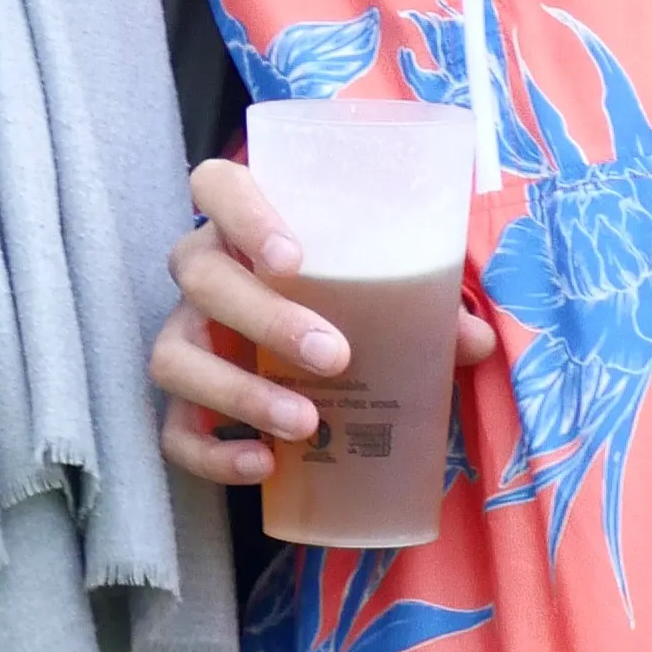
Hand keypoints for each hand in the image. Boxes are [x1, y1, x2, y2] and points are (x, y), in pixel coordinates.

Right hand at [153, 156, 497, 485]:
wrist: (306, 359)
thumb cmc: (342, 303)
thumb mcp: (380, 292)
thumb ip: (425, 306)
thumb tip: (478, 339)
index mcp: (244, 226)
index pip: (216, 186)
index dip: (244, 214)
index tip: (293, 258)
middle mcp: (203, 274)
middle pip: (200, 276)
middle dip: (265, 317)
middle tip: (334, 355)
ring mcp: (184, 338)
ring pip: (175, 357)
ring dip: (239, 392)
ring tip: (305, 423)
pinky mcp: (179, 403)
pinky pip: (173, 431)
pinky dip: (212, 453)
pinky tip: (263, 464)